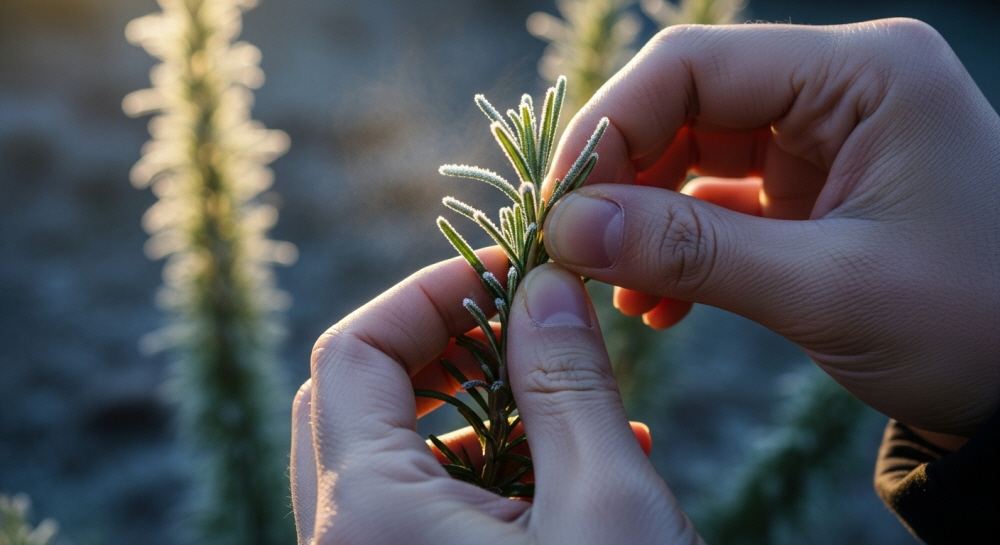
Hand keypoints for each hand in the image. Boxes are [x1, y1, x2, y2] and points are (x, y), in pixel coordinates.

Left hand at [291, 248, 701, 544]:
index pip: (353, 352)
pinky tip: (574, 468)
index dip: (429, 293)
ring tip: (565, 399)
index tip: (512, 271)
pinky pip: (420, 507)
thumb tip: (543, 287)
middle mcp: (347, 542)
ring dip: (474, 405)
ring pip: (391, 452)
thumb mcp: (607, 501)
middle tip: (522, 322)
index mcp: (368, 514)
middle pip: (355, 395)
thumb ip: (566, 380)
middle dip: (444, 342)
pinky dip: (484, 467)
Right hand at [543, 19, 999, 437]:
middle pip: (683, 108)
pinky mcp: (812, 190)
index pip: (691, 67)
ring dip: (642, 222)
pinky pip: (718, 203)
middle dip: (620, 183)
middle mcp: (837, 90)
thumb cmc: (971, 326)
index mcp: (861, 75)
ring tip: (616, 287)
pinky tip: (656, 303)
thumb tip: (568, 228)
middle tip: (572, 252)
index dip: (608, 128)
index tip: (558, 206)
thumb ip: (691, 253)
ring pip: (690, 158)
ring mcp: (823, 140)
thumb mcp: (827, 289)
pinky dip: (678, 248)